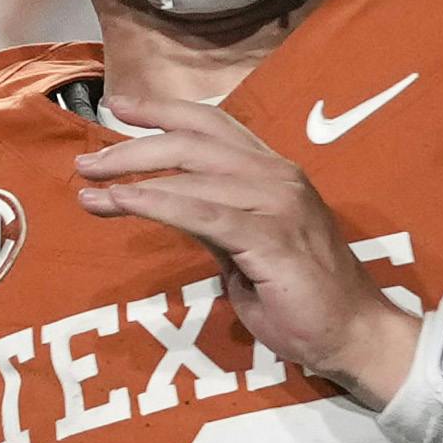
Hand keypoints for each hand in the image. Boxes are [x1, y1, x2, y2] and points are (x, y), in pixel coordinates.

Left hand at [73, 88, 414, 404]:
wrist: (354, 336)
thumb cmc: (302, 301)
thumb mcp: (247, 250)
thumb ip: (215, 221)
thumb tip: (170, 205)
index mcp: (274, 173)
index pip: (213, 126)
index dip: (164, 111)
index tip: (120, 106)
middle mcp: (277, 176)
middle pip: (193, 141)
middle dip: (133, 146)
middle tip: (87, 160)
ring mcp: (277, 203)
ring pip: (192, 171)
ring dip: (133, 175)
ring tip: (91, 186)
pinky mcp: (270, 237)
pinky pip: (202, 213)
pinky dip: (156, 203)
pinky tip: (122, 203)